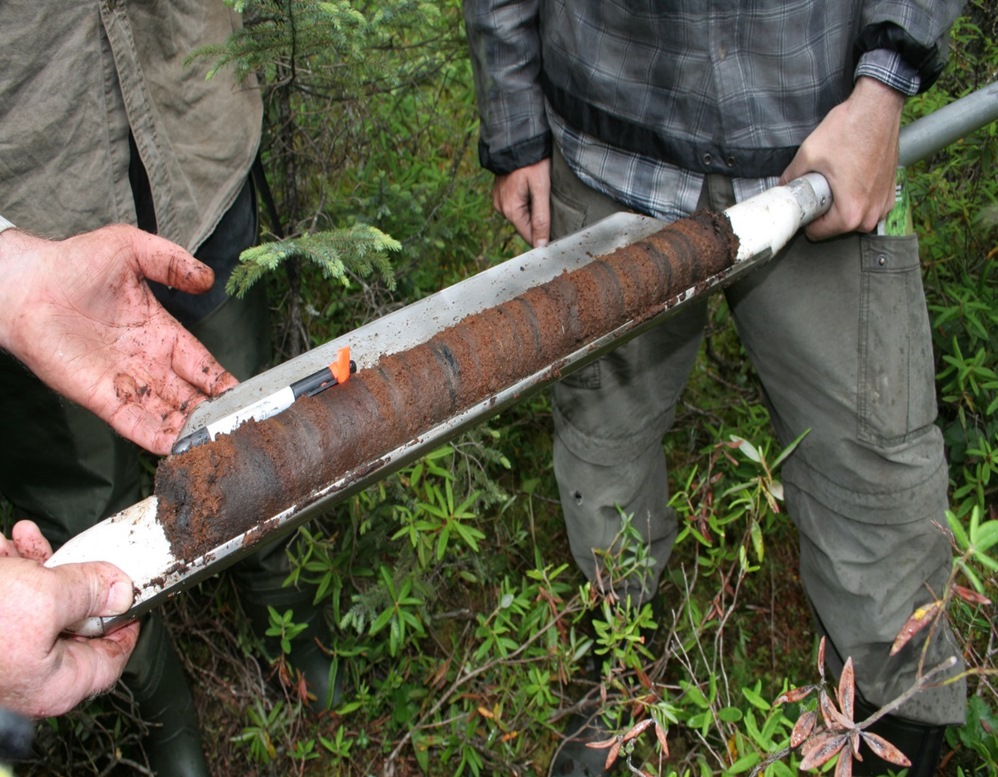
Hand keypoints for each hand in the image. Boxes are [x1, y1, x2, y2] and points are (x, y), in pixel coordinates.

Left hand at [0, 224, 237, 454]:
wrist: (25, 286)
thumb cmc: (74, 263)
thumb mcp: (130, 248)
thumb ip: (171, 261)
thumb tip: (208, 280)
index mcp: (163, 333)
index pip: (203, 364)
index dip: (223, 381)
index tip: (246, 396)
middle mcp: (150, 363)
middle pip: (192, 396)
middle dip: (215, 413)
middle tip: (238, 427)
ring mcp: (126, 383)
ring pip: (168, 414)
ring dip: (191, 430)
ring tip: (216, 444)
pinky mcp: (101, 398)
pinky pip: (133, 423)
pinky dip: (154, 437)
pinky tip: (176, 449)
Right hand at [0, 521, 139, 717]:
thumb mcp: (46, 597)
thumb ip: (91, 591)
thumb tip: (122, 590)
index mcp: (55, 682)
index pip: (112, 658)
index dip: (127, 620)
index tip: (134, 588)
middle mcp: (31, 671)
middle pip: (75, 621)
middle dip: (73, 577)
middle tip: (78, 553)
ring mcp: (6, 649)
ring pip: (38, 601)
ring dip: (36, 564)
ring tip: (28, 541)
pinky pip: (9, 594)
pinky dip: (10, 566)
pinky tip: (7, 544)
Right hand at [492, 158, 551, 247]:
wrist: (518, 138)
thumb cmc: (532, 161)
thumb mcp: (541, 189)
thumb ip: (541, 218)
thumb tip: (540, 245)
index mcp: (510, 210)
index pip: (529, 237)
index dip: (545, 238)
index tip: (560, 234)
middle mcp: (501, 207)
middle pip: (526, 226)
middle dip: (540, 222)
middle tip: (556, 209)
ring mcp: (499, 199)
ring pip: (522, 215)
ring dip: (534, 211)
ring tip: (545, 196)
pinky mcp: (501, 192)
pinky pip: (516, 204)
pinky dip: (527, 202)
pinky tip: (535, 191)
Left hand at [780, 77, 904, 239]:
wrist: (878, 108)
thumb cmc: (849, 130)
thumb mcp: (808, 155)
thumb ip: (790, 177)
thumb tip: (782, 188)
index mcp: (850, 213)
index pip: (817, 234)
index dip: (806, 218)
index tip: (805, 202)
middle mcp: (870, 215)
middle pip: (835, 227)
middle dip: (824, 211)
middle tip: (820, 186)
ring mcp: (884, 205)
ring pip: (851, 217)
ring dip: (840, 204)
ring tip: (837, 179)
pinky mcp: (890, 194)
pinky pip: (867, 206)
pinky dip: (856, 197)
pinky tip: (850, 177)